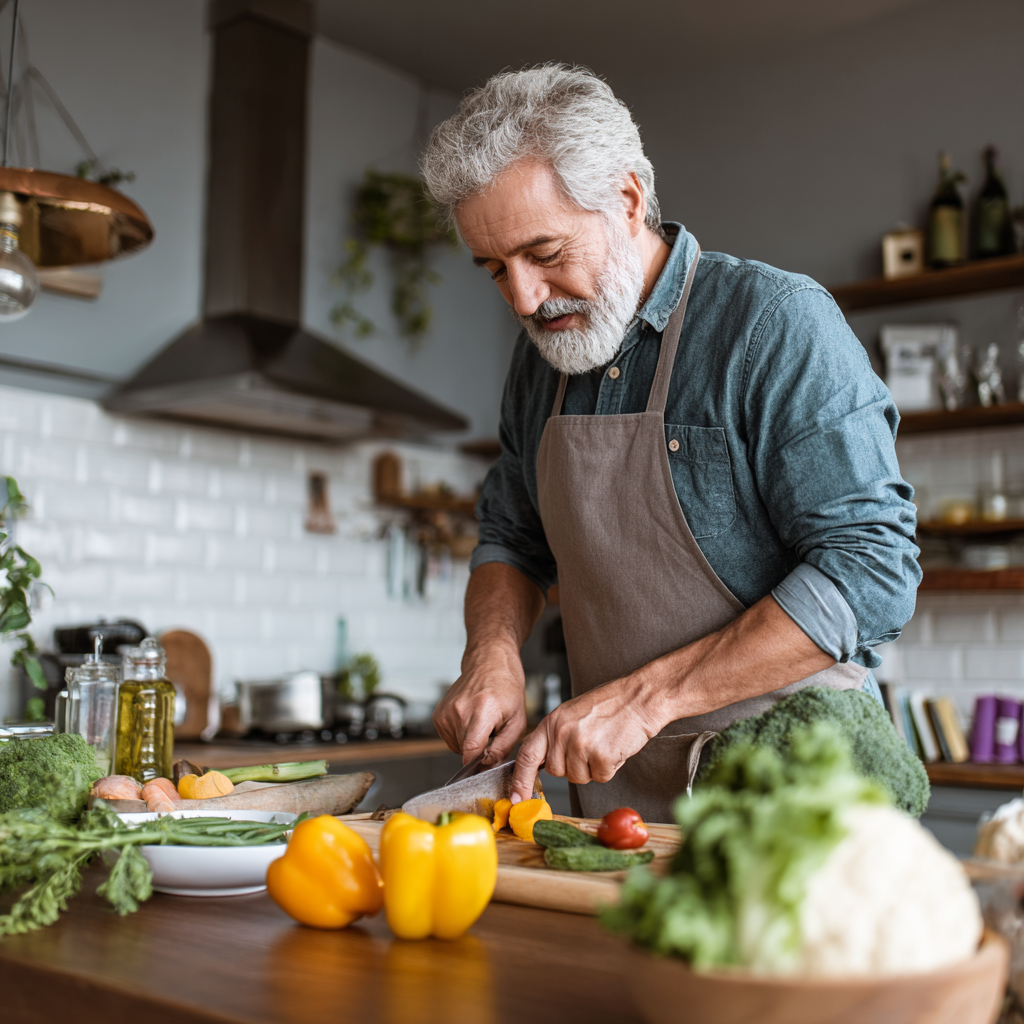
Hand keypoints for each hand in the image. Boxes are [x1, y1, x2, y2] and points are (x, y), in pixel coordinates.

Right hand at [433, 643, 528, 766]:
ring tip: (481, 723)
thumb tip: (488, 766)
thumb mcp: (517, 720)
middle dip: (479, 751)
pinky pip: (449, 738)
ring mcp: (446, 711)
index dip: (478, 765)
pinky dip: (460, 735)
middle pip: (465, 751)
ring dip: (469, 742)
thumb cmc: (506, 688)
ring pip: (456, 747)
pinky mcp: (438, 714)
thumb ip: (503, 747)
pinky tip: (470, 720)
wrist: (489, 663)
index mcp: (483, 709)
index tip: (484, 768)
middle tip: (491, 734)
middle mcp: (460, 709)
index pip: (471, 750)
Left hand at [510, 677, 660, 802]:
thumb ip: (556, 736)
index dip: (520, 780)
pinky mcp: (601, 755)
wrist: (639, 697)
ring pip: (579, 777)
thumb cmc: (610, 705)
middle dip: (573, 766)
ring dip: (593, 767)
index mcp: (552, 722)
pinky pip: (600, 777)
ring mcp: (580, 744)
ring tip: (604, 743)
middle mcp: (562, 733)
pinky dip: (610, 768)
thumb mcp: (572, 714)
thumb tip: (545, 763)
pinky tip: (615, 747)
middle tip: (590, 746)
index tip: (516, 798)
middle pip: (557, 771)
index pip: (526, 755)